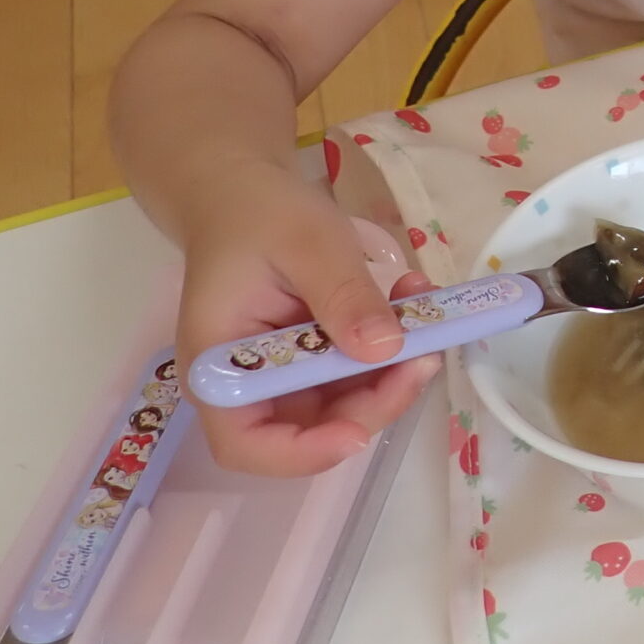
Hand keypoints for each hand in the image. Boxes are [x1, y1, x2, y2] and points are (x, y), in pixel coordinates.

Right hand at [175, 162, 440, 475]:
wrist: (245, 191)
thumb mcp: (306, 241)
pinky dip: (390, 347)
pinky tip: (411, 297)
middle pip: (309, 429)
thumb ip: (342, 294)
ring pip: (344, 406)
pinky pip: (357, 373)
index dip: (302, 452)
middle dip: (374, 402)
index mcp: (219, 365)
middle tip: (424, 354)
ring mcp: (283, 374)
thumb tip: (383, 349)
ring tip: (422, 306)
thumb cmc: (259, 212)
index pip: (245, 442)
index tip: (359, 431)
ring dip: (393, 372)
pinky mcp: (313, 359)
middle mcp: (247, 384)